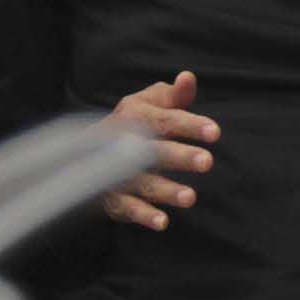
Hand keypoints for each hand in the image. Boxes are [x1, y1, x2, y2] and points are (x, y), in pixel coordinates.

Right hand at [100, 72, 215, 230]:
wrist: (85, 153)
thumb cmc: (131, 125)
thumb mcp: (149, 104)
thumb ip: (173, 95)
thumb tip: (188, 77)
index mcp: (135, 118)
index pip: (165, 120)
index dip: (189, 125)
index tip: (215, 132)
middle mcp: (124, 145)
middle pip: (154, 151)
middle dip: (180, 157)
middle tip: (207, 162)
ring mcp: (117, 174)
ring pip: (143, 183)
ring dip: (166, 191)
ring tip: (190, 197)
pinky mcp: (114, 198)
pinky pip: (128, 208)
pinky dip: (144, 216)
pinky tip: (163, 222)